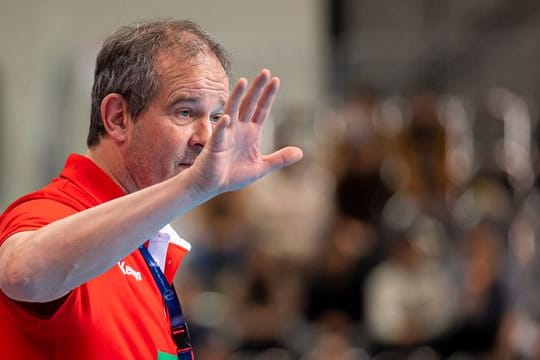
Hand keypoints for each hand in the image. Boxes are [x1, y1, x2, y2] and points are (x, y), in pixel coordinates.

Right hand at [189, 69, 302, 194]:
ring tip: (242, 81)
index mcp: (251, 132)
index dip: (268, 96)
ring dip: (237, 97)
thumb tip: (301, 152)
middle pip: (249, 104)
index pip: (261, 110)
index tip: (276, 80)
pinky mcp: (215, 146)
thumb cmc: (233, 174)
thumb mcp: (261, 167)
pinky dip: (223, 126)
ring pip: (232, 111)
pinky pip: (219, 134)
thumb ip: (280, 159)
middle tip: (265, 72)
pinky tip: (227, 117)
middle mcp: (238, 129)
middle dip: (257, 89)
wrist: (212, 185)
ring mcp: (226, 135)